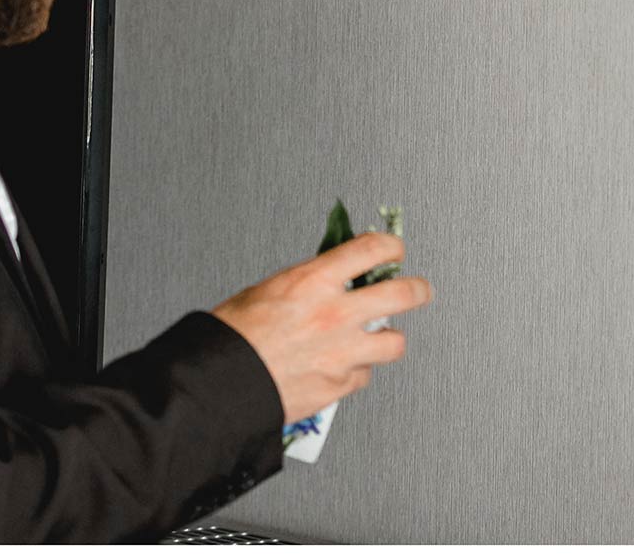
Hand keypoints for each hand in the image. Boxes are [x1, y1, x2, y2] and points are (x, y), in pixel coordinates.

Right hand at [211, 231, 433, 422]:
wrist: (214, 387)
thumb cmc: (229, 340)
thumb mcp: (265, 291)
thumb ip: (306, 284)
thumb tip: (328, 277)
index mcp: (313, 282)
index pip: (370, 250)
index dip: (390, 246)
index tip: (395, 249)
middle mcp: (334, 315)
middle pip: (402, 294)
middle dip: (417, 290)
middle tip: (419, 290)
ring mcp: (341, 352)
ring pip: (394, 342)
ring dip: (389, 339)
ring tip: (383, 337)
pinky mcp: (338, 386)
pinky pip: (364, 375)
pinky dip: (356, 371)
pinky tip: (343, 367)